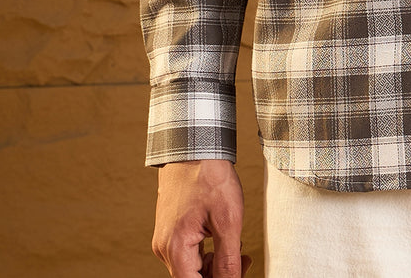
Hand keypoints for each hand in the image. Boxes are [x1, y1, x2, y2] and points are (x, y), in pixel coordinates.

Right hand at [152, 160, 251, 277]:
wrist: (195, 147)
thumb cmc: (210, 177)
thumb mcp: (228, 220)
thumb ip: (228, 260)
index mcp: (175, 248)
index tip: (237, 274)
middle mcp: (165, 247)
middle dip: (219, 273)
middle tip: (245, 259)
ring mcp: (165, 238)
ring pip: (191, 267)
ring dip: (214, 263)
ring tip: (237, 245)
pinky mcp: (170, 229)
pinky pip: (187, 252)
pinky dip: (207, 251)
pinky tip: (222, 236)